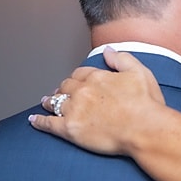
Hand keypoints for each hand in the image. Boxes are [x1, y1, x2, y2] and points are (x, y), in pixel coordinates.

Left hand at [28, 47, 166, 155]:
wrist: (145, 129)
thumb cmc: (146, 104)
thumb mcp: (140, 72)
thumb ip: (122, 59)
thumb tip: (108, 50)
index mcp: (97, 77)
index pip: (81, 74)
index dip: (78, 78)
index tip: (78, 81)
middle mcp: (82, 91)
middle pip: (66, 87)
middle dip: (63, 89)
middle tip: (61, 92)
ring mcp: (74, 110)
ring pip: (55, 103)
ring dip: (49, 101)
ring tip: (46, 102)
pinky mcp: (70, 129)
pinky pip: (49, 123)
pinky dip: (39, 121)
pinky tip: (33, 120)